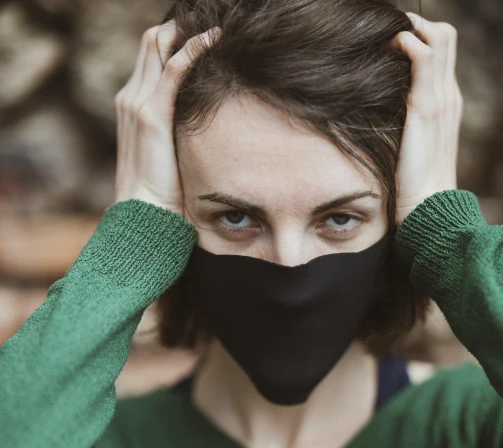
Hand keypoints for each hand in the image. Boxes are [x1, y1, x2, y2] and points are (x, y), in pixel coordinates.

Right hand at [114, 21, 221, 214]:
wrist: (143, 214)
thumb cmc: (159, 193)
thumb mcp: (166, 155)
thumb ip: (175, 133)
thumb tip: (199, 129)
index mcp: (132, 106)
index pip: (150, 58)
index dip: (173, 40)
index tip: (201, 33)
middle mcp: (130, 98)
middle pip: (152, 43)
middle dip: (179, 27)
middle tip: (209, 21)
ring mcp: (138, 103)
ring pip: (159, 47)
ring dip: (187, 31)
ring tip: (215, 26)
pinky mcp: (152, 114)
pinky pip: (173, 69)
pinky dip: (193, 49)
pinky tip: (212, 40)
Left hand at [391, 13, 463, 225]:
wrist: (426, 206)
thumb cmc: (411, 181)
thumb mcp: (408, 143)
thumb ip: (402, 120)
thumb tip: (377, 104)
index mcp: (446, 102)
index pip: (443, 49)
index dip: (420, 34)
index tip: (391, 38)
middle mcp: (447, 95)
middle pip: (445, 35)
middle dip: (416, 23)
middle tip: (387, 32)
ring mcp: (440, 99)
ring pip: (439, 37)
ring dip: (411, 27)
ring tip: (386, 36)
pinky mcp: (426, 108)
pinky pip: (424, 57)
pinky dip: (408, 41)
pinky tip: (390, 46)